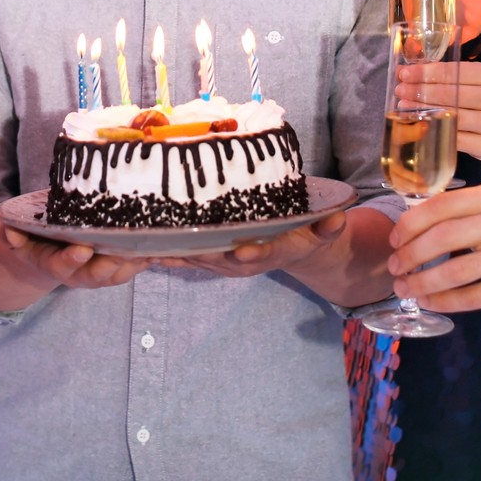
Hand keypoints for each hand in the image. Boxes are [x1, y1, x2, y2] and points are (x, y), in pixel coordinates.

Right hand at [0, 226, 152, 289]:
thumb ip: (13, 233)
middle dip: (111, 263)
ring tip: (148, 248)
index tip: (82, 249)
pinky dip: (145, 260)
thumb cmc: (35, 239)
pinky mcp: (116, 268)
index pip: (61, 265)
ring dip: (133, 263)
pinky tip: (158, 246)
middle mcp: (78, 273)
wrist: (50, 254)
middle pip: (97, 275)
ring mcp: (99, 273)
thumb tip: (5, 227)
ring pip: (118, 273)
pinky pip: (133, 268)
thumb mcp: (20, 236)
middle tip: (125, 249)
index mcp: (53, 264)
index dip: (71, 259)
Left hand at [157, 210, 346, 276]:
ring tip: (151, 242)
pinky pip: (185, 258)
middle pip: (220, 260)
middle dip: (200, 253)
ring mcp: (226, 262)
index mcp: (273, 251)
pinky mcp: (211, 258)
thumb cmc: (306, 233)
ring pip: (197, 259)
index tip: (242, 251)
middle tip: (178, 243)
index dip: (254, 253)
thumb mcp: (322, 230)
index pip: (263, 254)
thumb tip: (338, 218)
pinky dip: (165, 253)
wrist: (295, 249)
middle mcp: (246, 261)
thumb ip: (329, 226)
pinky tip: (142, 246)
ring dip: (174, 253)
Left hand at [389, 184, 480, 312]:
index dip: (411, 223)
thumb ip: (467, 211)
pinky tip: (430, 302)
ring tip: (405, 288)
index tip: (394, 239)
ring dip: (422, 282)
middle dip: (411, 255)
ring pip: (455, 271)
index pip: (442, 206)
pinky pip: (473, 296)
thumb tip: (413, 224)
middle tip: (394, 267)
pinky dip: (445, 301)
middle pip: (443, 238)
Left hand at [395, 60, 480, 161]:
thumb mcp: (474, 83)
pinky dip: (435, 131)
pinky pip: (456, 139)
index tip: (404, 73)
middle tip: (400, 90)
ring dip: (424, 111)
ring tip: (404, 105)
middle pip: (452, 94)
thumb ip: (448, 77)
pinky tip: (419, 125)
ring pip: (452, 116)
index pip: (455, 72)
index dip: (427, 73)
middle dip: (421, 91)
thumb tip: (407, 72)